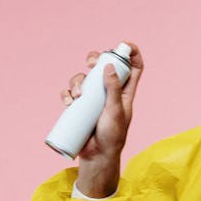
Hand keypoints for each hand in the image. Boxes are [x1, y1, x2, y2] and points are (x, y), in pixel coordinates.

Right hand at [60, 43, 143, 196]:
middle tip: (91, 63)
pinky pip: (70, 93)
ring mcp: (93, 99)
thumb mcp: (116, 112)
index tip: (124, 44)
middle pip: (103, 66)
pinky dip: (67, 93)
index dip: (131, 53)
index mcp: (125, 91)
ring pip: (84, 78)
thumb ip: (114, 89)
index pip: (133, 67)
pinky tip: (68, 101)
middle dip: (95, 59)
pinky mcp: (80, 107)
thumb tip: (109, 66)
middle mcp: (109, 91)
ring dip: (77, 81)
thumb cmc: (112, 137)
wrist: (97, 157)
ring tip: (77, 97)